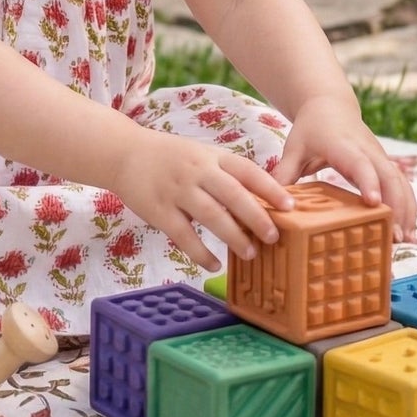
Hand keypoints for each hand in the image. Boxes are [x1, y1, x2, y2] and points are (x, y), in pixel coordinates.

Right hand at [106, 129, 295, 271]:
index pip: (247, 170)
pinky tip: (214, 264)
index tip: (290, 207)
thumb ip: (226, 174)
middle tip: (274, 237)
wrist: (125, 153)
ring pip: (211, 215)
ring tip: (250, 254)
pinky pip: (183, 235)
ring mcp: (177, 190)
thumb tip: (262, 203)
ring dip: (233, 237)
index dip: (270, 188)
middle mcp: (197, 171)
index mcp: (211, 156)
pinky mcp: (159, 210)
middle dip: (257, 217)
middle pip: (233, 194)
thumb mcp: (201, 155)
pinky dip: (201, 252)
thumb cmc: (171, 157)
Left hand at [275, 94, 416, 241]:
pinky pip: (402, 185)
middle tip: (395, 237)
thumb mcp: (294, 148)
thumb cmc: (311, 129)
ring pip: (400, 182)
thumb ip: (284, 172)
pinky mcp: (385, 165)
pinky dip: (408, 206)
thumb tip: (270, 201)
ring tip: (405, 240)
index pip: (359, 163)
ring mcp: (379, 157)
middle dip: (395, 206)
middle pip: (388, 177)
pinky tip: (409, 231)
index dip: (368, 182)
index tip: (373, 203)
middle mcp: (367, 150)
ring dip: (406, 210)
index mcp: (343, 145)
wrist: (330, 105)